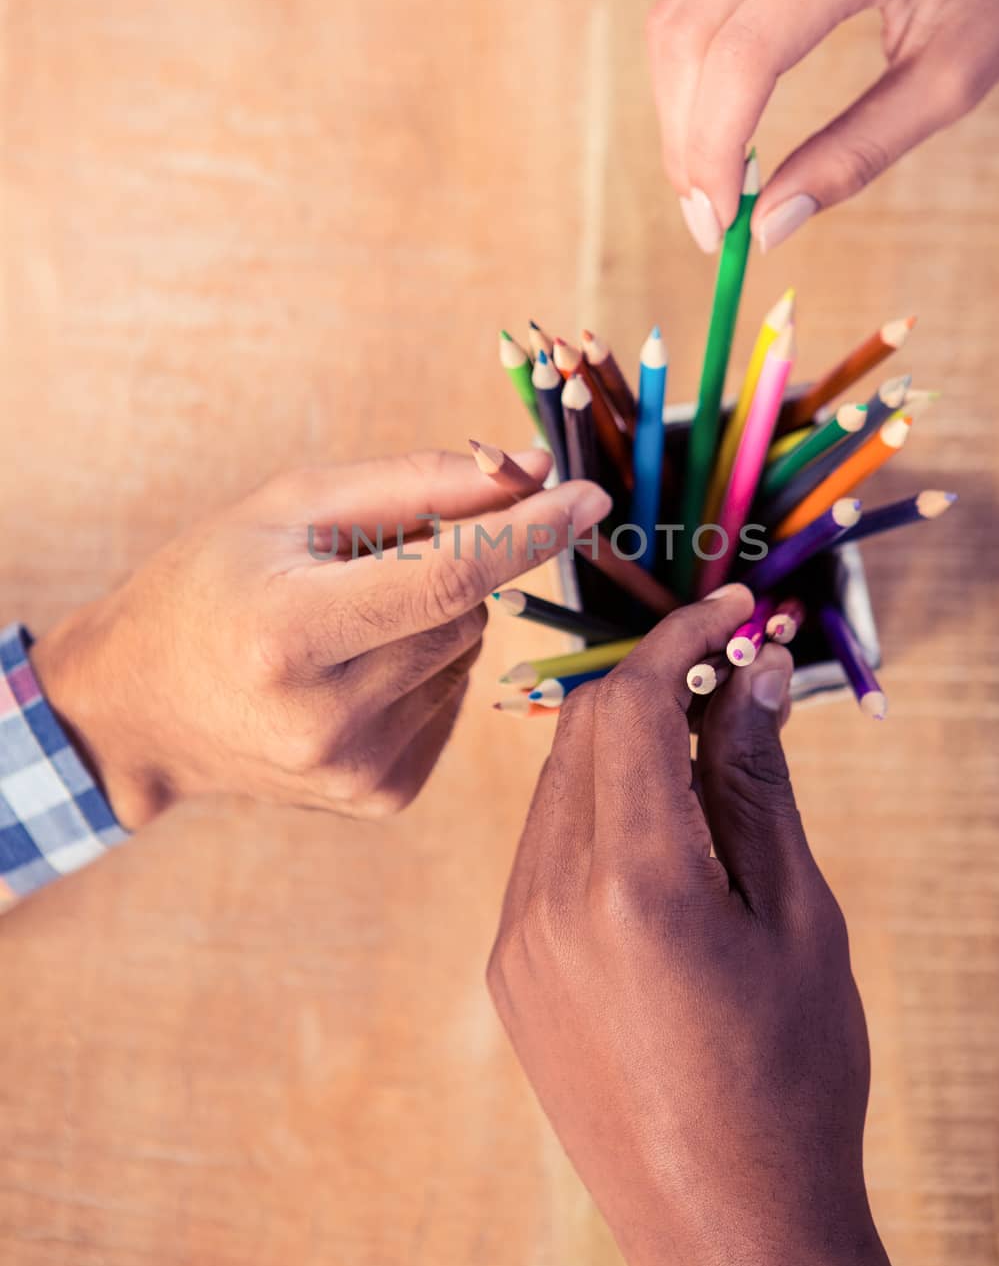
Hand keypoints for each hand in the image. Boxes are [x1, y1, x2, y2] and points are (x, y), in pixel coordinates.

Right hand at [31, 450, 610, 827]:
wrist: (141, 707)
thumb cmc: (212, 582)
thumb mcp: (291, 505)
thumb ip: (417, 482)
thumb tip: (530, 468)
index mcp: (290, 635)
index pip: (448, 578)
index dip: (527, 532)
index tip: (590, 496)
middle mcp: (328, 719)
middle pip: (466, 612)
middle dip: (448, 569)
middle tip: (367, 564)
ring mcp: (359, 770)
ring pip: (468, 654)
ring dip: (436, 620)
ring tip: (346, 622)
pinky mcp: (384, 796)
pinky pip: (454, 698)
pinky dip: (426, 668)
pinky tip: (354, 670)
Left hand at [488, 585, 923, 1265]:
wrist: (728, 1231)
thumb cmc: (792, 1079)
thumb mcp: (798, 918)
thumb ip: (758, 783)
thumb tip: (755, 673)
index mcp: (633, 887)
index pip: (631, 704)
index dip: (683, 637)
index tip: (737, 606)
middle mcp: (548, 903)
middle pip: (584, 733)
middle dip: (655, 684)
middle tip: (732, 671)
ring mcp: (515, 941)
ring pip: (558, 788)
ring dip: (624, 745)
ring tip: (705, 752)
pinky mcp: (508, 972)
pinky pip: (542, 851)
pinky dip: (598, 810)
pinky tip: (661, 833)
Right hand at [648, 0, 998, 253]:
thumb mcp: (951, 83)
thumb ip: (856, 155)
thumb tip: (769, 226)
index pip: (746, 54)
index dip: (714, 149)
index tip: (720, 225)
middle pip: (692, 36)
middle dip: (685, 141)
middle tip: (706, 220)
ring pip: (677, 16)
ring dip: (677, 110)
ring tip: (705, 181)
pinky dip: (691, 69)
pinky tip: (714, 123)